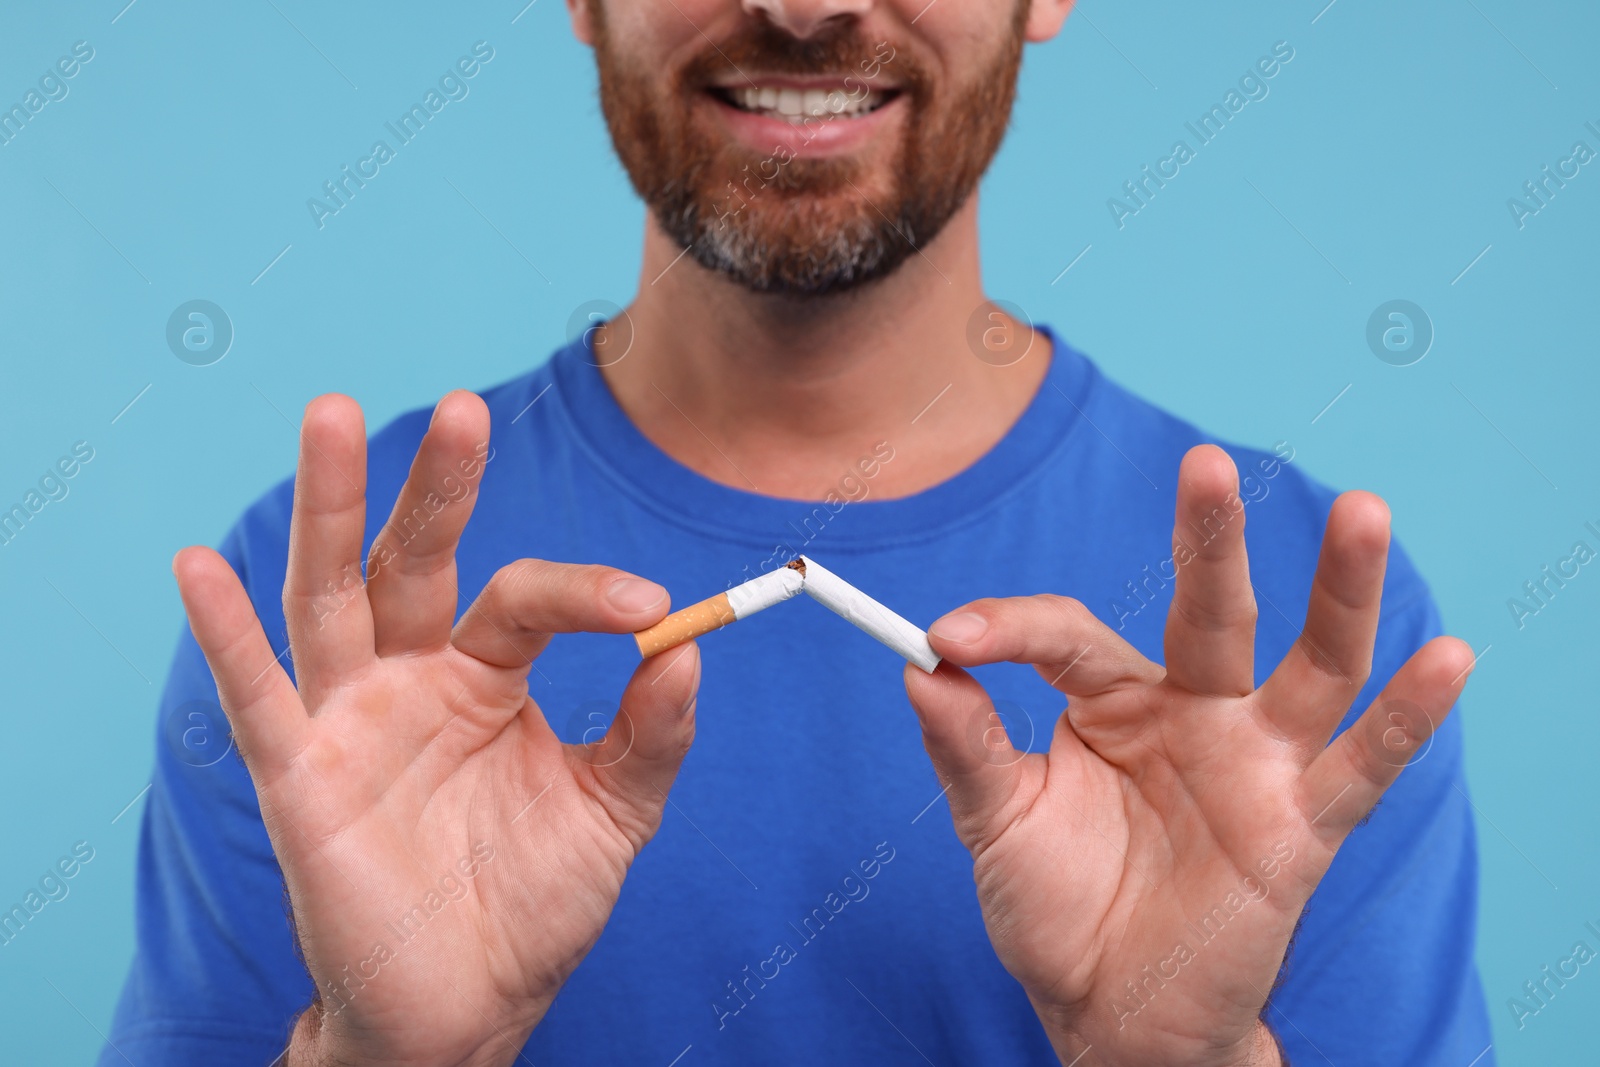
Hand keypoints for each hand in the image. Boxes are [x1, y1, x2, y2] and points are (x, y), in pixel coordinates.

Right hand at [173, 392, 699, 1066]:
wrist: (472, 1006)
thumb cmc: (533, 903)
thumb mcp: (612, 812)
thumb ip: (651, 733)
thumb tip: (689, 645)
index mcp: (486, 677)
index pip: (526, 601)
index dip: (584, 592)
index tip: (645, 608)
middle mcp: (412, 679)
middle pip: (414, 561)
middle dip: (436, 487)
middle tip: (463, 409)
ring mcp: (351, 721)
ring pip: (332, 596)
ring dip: (329, 509)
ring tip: (330, 415)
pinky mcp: (299, 778)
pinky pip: (257, 699)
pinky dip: (226, 635)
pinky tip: (201, 566)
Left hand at [904, 444, 1472, 1066]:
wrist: (1107, 1012)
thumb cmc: (1055, 907)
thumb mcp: (997, 826)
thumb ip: (967, 749)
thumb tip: (918, 669)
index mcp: (1112, 701)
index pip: (1069, 634)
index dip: (1009, 629)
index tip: (946, 640)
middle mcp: (1194, 712)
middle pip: (1211, 611)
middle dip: (1210, 541)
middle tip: (1203, 465)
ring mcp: (1256, 762)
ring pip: (1313, 663)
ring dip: (1340, 591)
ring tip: (1364, 512)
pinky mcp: (1303, 825)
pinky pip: (1365, 765)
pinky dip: (1410, 716)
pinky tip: (1449, 659)